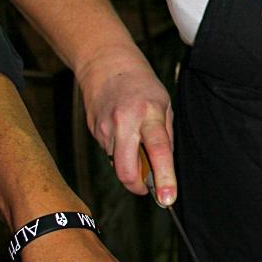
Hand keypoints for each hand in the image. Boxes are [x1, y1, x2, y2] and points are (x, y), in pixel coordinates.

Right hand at [77, 50, 176, 204]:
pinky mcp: (94, 131)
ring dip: (129, 162)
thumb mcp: (163, 104)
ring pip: (118, 163)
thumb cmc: (140, 83)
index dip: (164, 178)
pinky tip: (122, 130)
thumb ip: (165, 136)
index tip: (167, 199)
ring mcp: (105, 128)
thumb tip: (164, 168)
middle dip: (136, 186)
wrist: (105, 63)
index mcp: (148, 113)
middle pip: (127, 170)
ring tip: (135, 137)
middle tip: (146, 185)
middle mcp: (124, 123)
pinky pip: (110, 152)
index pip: (159, 151)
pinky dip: (120, 150)